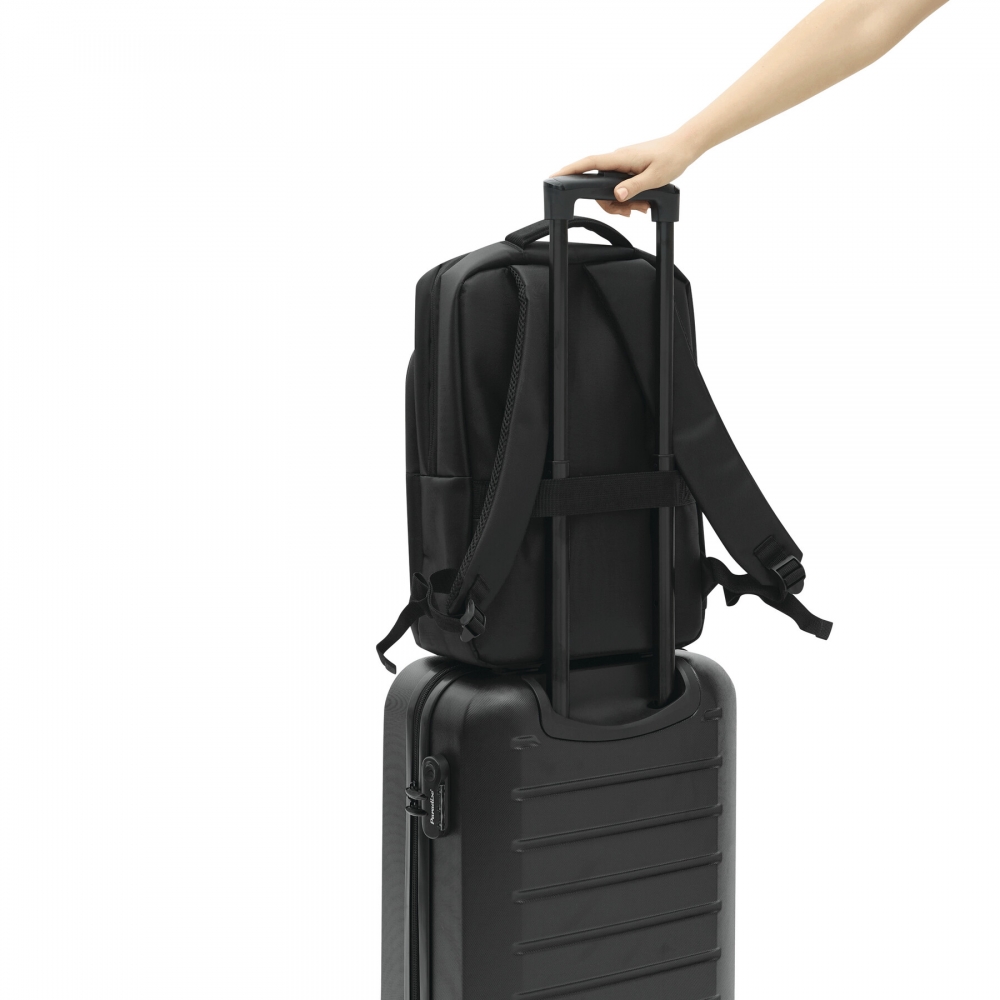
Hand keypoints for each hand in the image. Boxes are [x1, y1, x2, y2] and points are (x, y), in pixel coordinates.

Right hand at [553, 132, 698, 215]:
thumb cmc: (672, 157)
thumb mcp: (655, 177)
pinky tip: (642, 202)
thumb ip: (633, 187)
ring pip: (610, 188)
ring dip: (622, 202)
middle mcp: (618, 159)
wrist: (685, 146)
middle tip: (629, 213)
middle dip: (610, 203)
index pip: (588, 164)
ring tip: (640, 208)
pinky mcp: (628, 167)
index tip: (554, 176)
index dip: (569, 170)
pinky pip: (619, 184)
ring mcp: (622, 163)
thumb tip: (616, 195)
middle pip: (598, 185)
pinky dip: (627, 196)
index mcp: (620, 158)